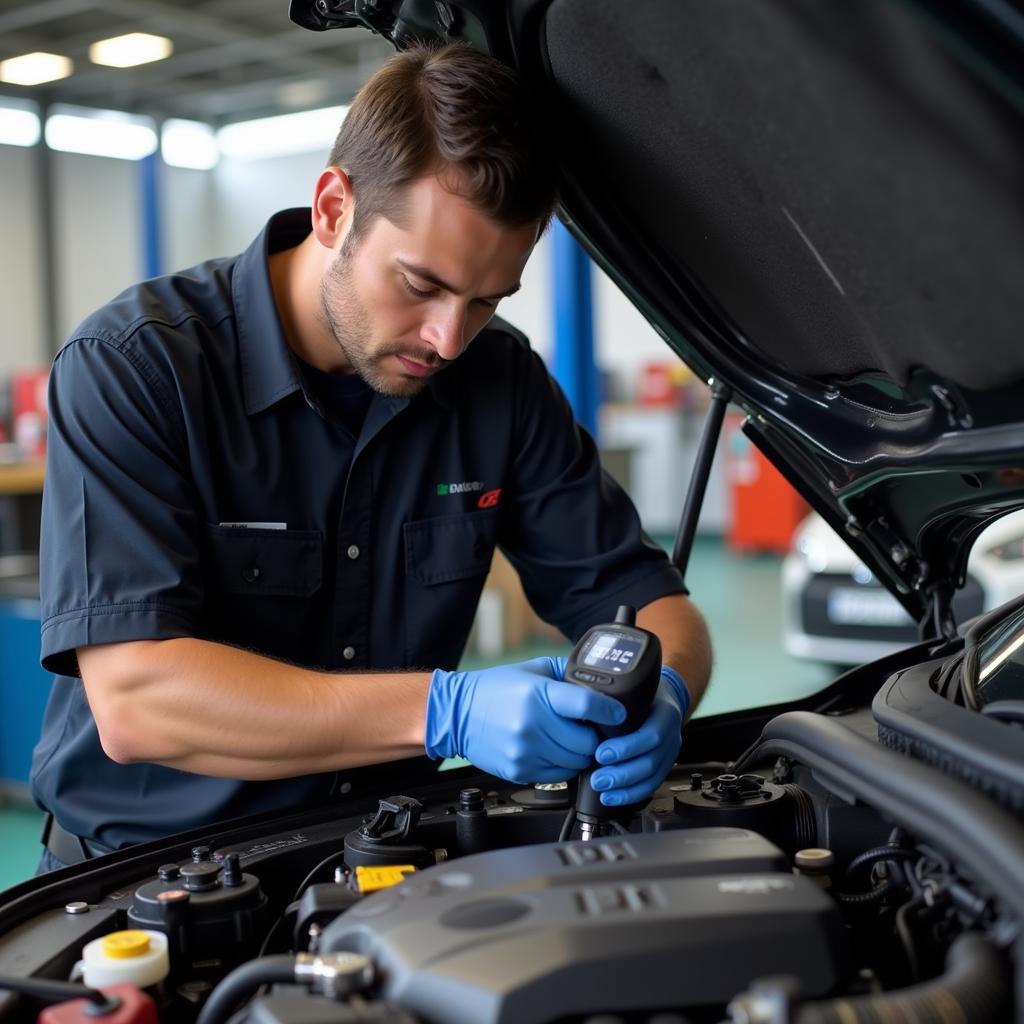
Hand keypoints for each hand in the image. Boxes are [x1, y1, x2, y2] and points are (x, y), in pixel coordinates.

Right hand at [426, 656, 626, 783]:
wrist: (457, 714)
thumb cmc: (493, 690)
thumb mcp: (532, 670)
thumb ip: (565, 674)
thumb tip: (597, 681)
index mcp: (539, 694)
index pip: (588, 705)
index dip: (610, 711)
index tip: (619, 713)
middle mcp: (533, 724)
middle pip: (587, 742)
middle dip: (595, 737)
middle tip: (592, 729)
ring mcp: (526, 751)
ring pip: (576, 763)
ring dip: (581, 754)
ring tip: (572, 740)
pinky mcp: (521, 770)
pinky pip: (558, 775)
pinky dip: (563, 765)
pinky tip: (554, 750)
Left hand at [589, 666, 689, 805]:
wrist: (663, 698)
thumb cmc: (645, 692)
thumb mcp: (634, 689)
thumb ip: (616, 698)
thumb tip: (584, 705)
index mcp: (665, 713)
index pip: (651, 734)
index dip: (627, 747)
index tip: (602, 753)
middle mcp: (671, 735)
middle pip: (651, 761)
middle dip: (622, 773)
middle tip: (598, 778)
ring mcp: (670, 753)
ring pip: (652, 777)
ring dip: (625, 788)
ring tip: (602, 789)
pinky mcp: (664, 766)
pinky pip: (651, 786)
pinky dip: (631, 794)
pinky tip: (613, 797)